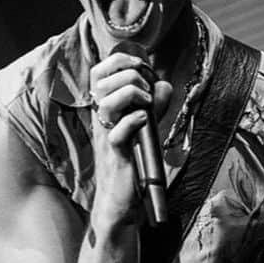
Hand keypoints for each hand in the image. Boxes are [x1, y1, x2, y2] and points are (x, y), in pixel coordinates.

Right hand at [89, 49, 171, 218]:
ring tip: (147, 105)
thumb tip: (164, 85)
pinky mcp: (116, 155)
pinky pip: (118, 132)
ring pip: (107, 101)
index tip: (142, 69)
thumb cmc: (132, 163)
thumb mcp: (145, 127)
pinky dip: (134, 121)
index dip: (119, 60)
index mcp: (105, 109)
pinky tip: (146, 121)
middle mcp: (102, 119)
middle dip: (132, 76)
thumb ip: (155, 105)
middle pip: (103, 79)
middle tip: (148, 92)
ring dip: (133, 94)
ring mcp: (106, 136)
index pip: (99, 71)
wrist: (121, 201)